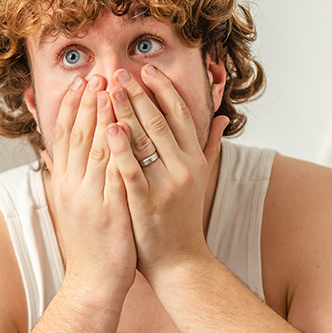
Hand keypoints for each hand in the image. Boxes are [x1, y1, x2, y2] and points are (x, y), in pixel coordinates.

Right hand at [40, 75, 135, 296]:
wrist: (94, 281)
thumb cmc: (89, 243)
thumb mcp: (72, 204)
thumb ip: (64, 175)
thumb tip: (52, 151)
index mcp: (64, 182)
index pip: (65, 136)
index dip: (72, 107)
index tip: (81, 82)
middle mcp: (73, 186)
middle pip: (79, 136)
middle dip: (89, 103)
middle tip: (98, 75)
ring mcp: (90, 198)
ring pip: (96, 150)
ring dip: (104, 117)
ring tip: (112, 90)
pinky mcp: (110, 211)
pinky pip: (115, 174)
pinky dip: (120, 150)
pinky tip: (126, 130)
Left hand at [106, 65, 227, 281]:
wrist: (181, 263)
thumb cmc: (184, 220)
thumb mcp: (201, 179)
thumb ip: (209, 146)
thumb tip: (223, 117)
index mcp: (194, 159)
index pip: (179, 114)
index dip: (162, 89)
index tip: (145, 69)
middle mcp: (183, 168)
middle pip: (158, 121)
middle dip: (137, 93)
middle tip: (118, 72)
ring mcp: (165, 186)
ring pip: (144, 140)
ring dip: (125, 111)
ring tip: (108, 89)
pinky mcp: (146, 204)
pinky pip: (132, 171)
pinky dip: (121, 148)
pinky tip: (108, 128)